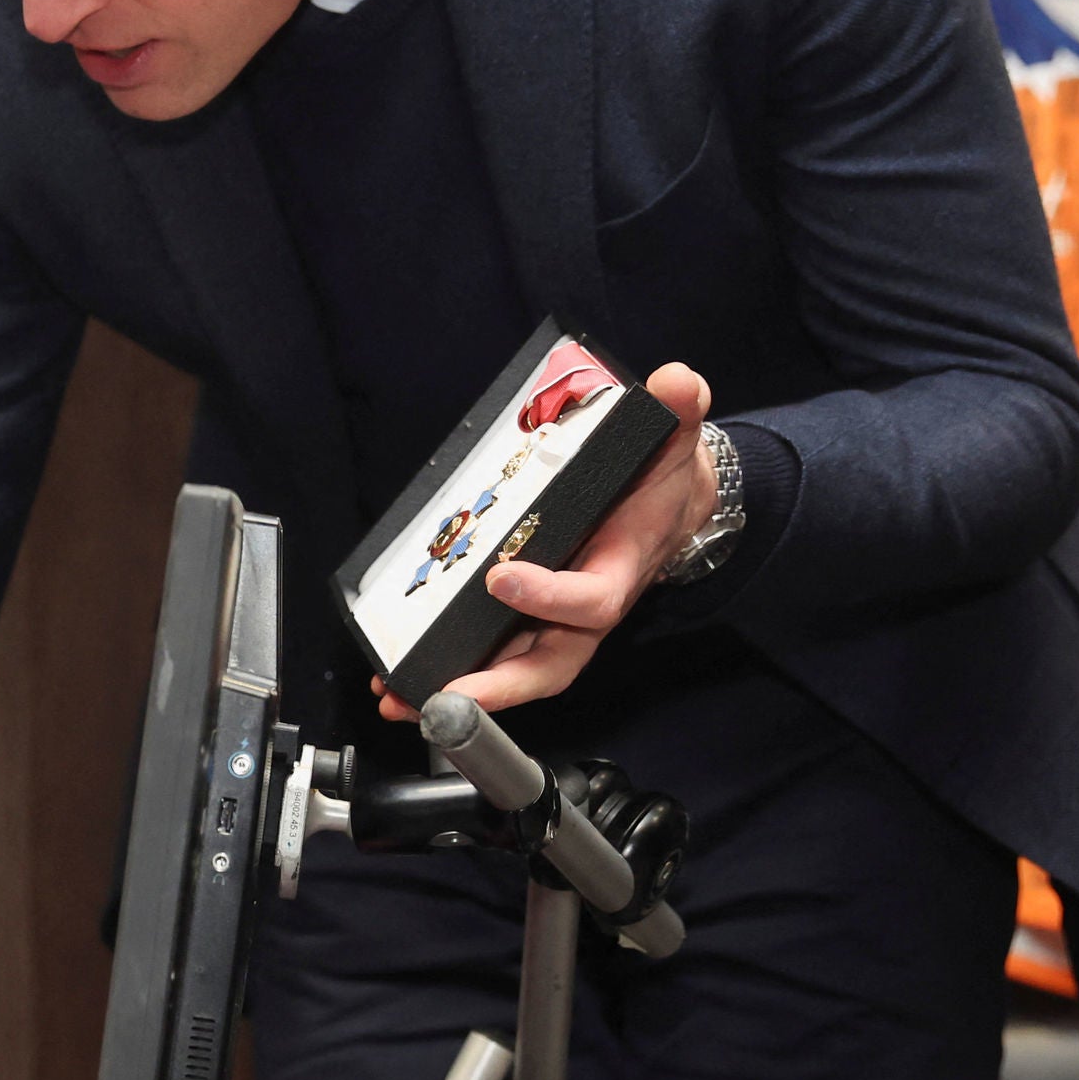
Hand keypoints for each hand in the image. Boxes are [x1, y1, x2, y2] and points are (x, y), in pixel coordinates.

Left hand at [380, 360, 715, 721]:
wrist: (669, 503)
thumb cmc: (660, 477)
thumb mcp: (675, 436)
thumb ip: (678, 411)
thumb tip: (678, 384)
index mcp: (622, 567)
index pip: (593, 599)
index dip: (552, 596)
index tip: (503, 578)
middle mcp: (587, 607)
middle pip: (548, 664)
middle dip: (496, 686)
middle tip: (440, 695)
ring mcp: (556, 619)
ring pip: (514, 670)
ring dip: (458, 689)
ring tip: (400, 695)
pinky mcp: (529, 618)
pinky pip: (493, 653)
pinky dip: (452, 669)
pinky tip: (402, 676)